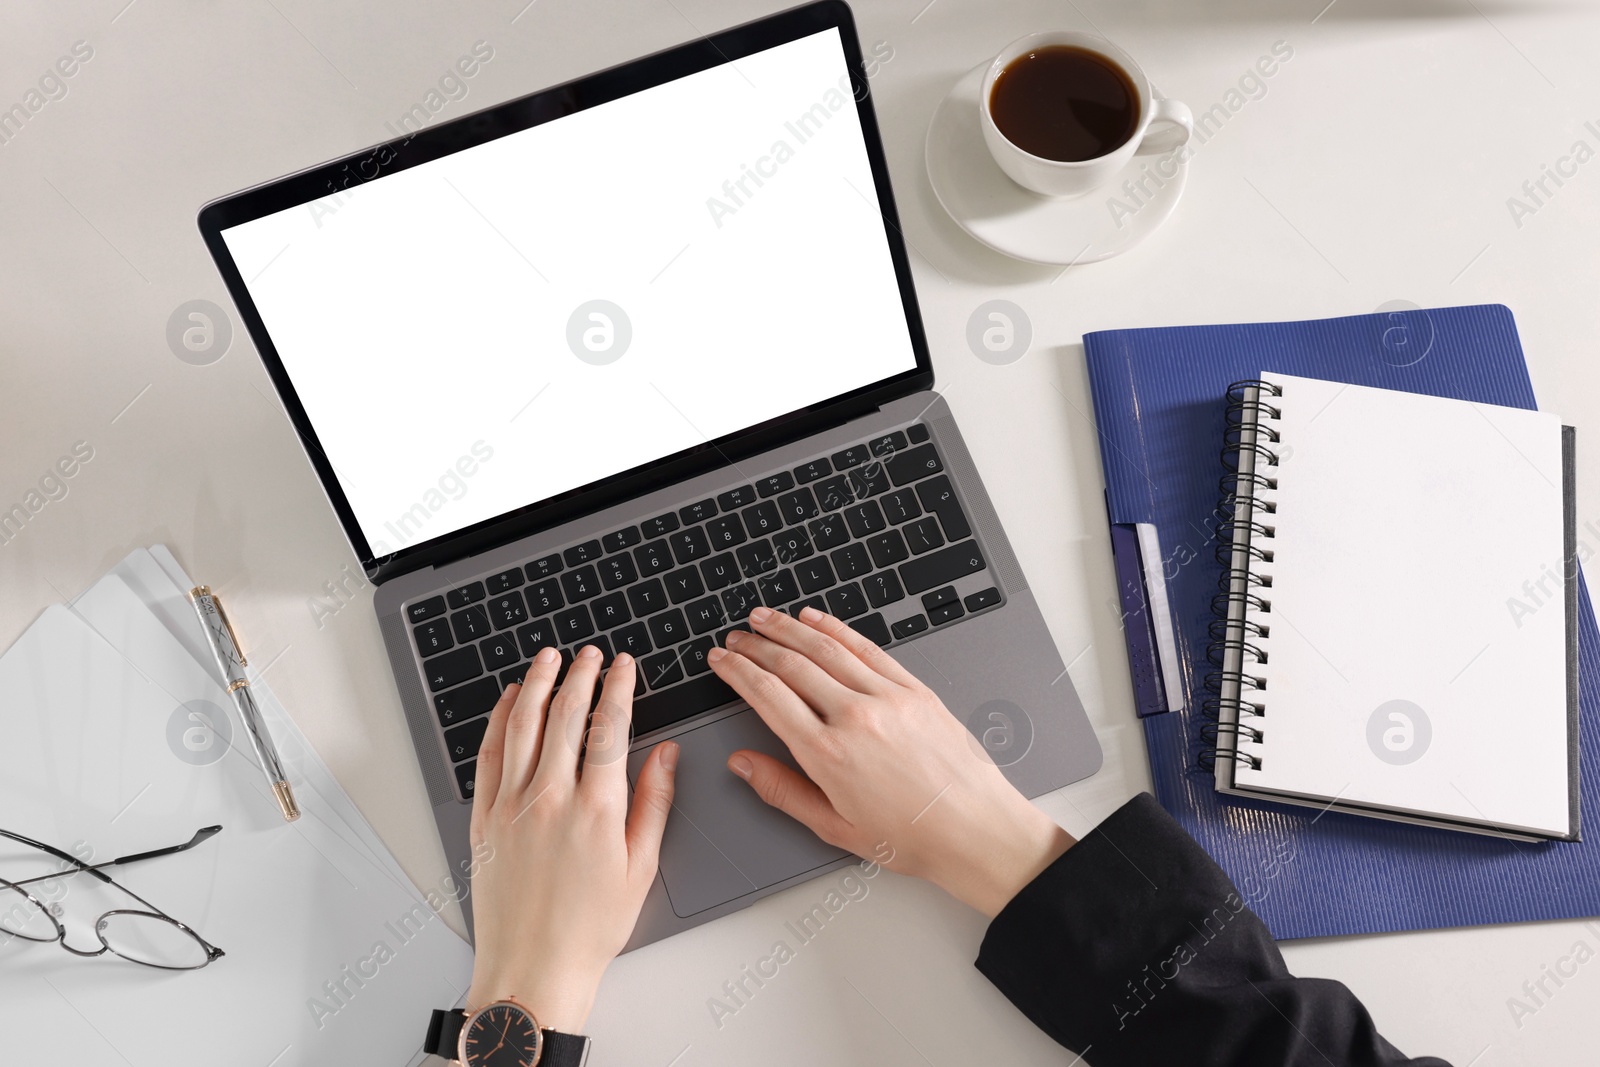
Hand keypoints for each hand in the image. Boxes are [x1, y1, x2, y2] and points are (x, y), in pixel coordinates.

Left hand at [465, 645, 677, 1031]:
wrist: (533, 969)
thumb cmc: (590, 929)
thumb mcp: (641, 868)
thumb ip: (654, 803)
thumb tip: (664, 754)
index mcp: (597, 809)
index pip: (609, 726)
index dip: (618, 687)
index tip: (623, 665)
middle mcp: (551, 798)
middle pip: (565, 714)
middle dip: (580, 674)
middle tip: (590, 653)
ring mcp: (511, 806)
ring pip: (523, 724)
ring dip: (537, 683)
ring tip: (548, 658)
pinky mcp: (484, 819)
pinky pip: (489, 754)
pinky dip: (500, 720)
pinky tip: (510, 701)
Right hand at [707, 606, 1073, 917]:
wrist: (975, 829)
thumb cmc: (911, 836)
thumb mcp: (834, 827)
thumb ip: (782, 790)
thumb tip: (742, 764)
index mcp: (828, 754)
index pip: (768, 695)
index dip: (737, 672)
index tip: (720, 661)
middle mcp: (854, 717)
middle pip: (791, 664)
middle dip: (756, 646)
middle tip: (736, 638)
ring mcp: (887, 697)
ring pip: (825, 647)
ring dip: (788, 628)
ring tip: (764, 618)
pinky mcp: (914, 689)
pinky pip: (866, 648)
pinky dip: (836, 629)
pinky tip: (816, 620)